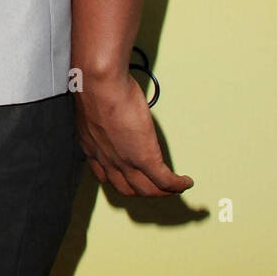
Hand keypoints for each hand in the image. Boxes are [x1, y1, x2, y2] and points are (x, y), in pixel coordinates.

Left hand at [75, 70, 191, 196]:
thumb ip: (100, 118)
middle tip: (155, 187)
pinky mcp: (144, 157)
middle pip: (126, 188)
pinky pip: (165, 181)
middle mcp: (105, 159)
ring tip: (173, 187)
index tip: (128, 176)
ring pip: (146, 189)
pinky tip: (185, 181)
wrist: (100, 84)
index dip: (119, 179)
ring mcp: (125, 161)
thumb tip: (110, 111)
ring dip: (162, 191)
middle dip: (142, 190)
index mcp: (91, 146)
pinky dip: (177, 185)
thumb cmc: (94, 85)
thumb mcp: (93, 109)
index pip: (105, 174)